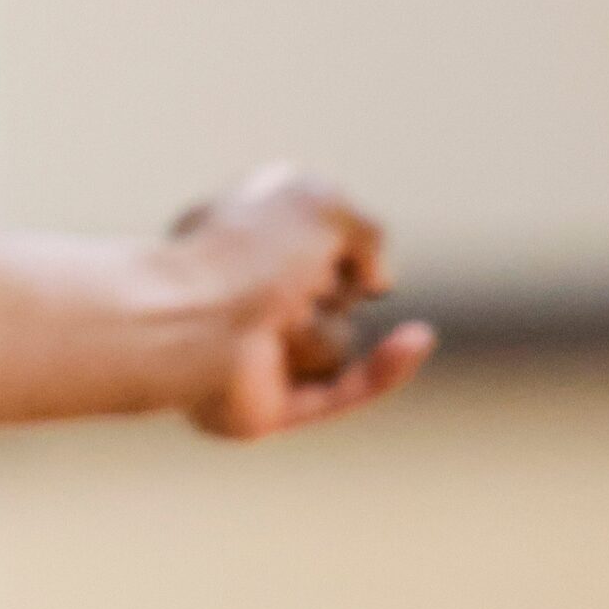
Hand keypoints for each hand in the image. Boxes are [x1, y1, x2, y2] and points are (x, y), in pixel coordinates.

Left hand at [165, 164, 435, 439]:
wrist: (191, 320)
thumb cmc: (242, 252)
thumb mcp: (318, 202)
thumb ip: (365, 228)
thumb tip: (375, 285)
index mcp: (233, 245)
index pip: (312, 239)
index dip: (331, 234)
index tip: (328, 232)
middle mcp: (242, 299)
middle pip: (332, 294)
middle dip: (332, 284)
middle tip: (293, 280)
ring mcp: (256, 355)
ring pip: (338, 341)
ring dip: (321, 330)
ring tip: (275, 323)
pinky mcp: (271, 406)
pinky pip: (349, 391)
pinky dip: (386, 370)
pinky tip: (417, 338)